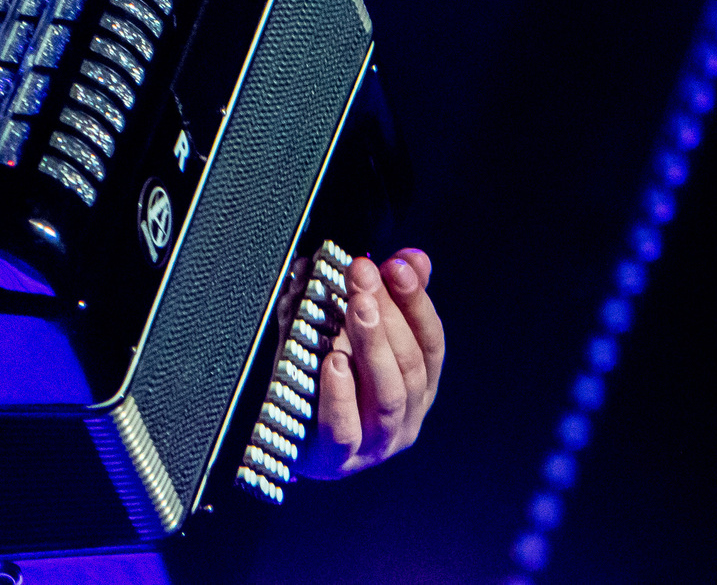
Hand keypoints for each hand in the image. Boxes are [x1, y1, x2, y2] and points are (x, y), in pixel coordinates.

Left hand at [302, 249, 442, 477]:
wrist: (286, 440)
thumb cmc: (326, 381)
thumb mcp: (352, 334)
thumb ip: (386, 298)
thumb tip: (414, 258)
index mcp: (416, 388)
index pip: (430, 344)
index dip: (417, 302)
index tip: (398, 265)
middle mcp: (405, 419)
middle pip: (409, 365)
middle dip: (389, 313)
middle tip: (364, 275)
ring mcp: (374, 443)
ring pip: (388, 395)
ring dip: (373, 345)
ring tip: (357, 307)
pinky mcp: (336, 459)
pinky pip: (344, 430)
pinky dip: (341, 394)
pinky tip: (333, 362)